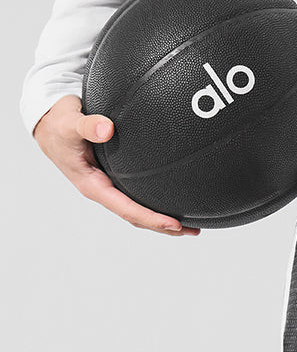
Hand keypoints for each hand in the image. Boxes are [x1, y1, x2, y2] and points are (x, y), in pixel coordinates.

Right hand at [32, 94, 199, 236]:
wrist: (50, 121)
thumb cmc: (59, 125)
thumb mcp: (69, 125)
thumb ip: (88, 126)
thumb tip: (107, 129)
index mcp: (93, 184)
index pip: (126, 208)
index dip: (151, 217)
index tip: (174, 223)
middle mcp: (102, 187)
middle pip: (136, 215)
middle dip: (162, 225)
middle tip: (191, 230)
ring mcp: (108, 182)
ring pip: (137, 206)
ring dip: (160, 216)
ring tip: (188, 222)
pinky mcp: (113, 173)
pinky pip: (135, 191)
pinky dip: (153, 198)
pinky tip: (171, 193)